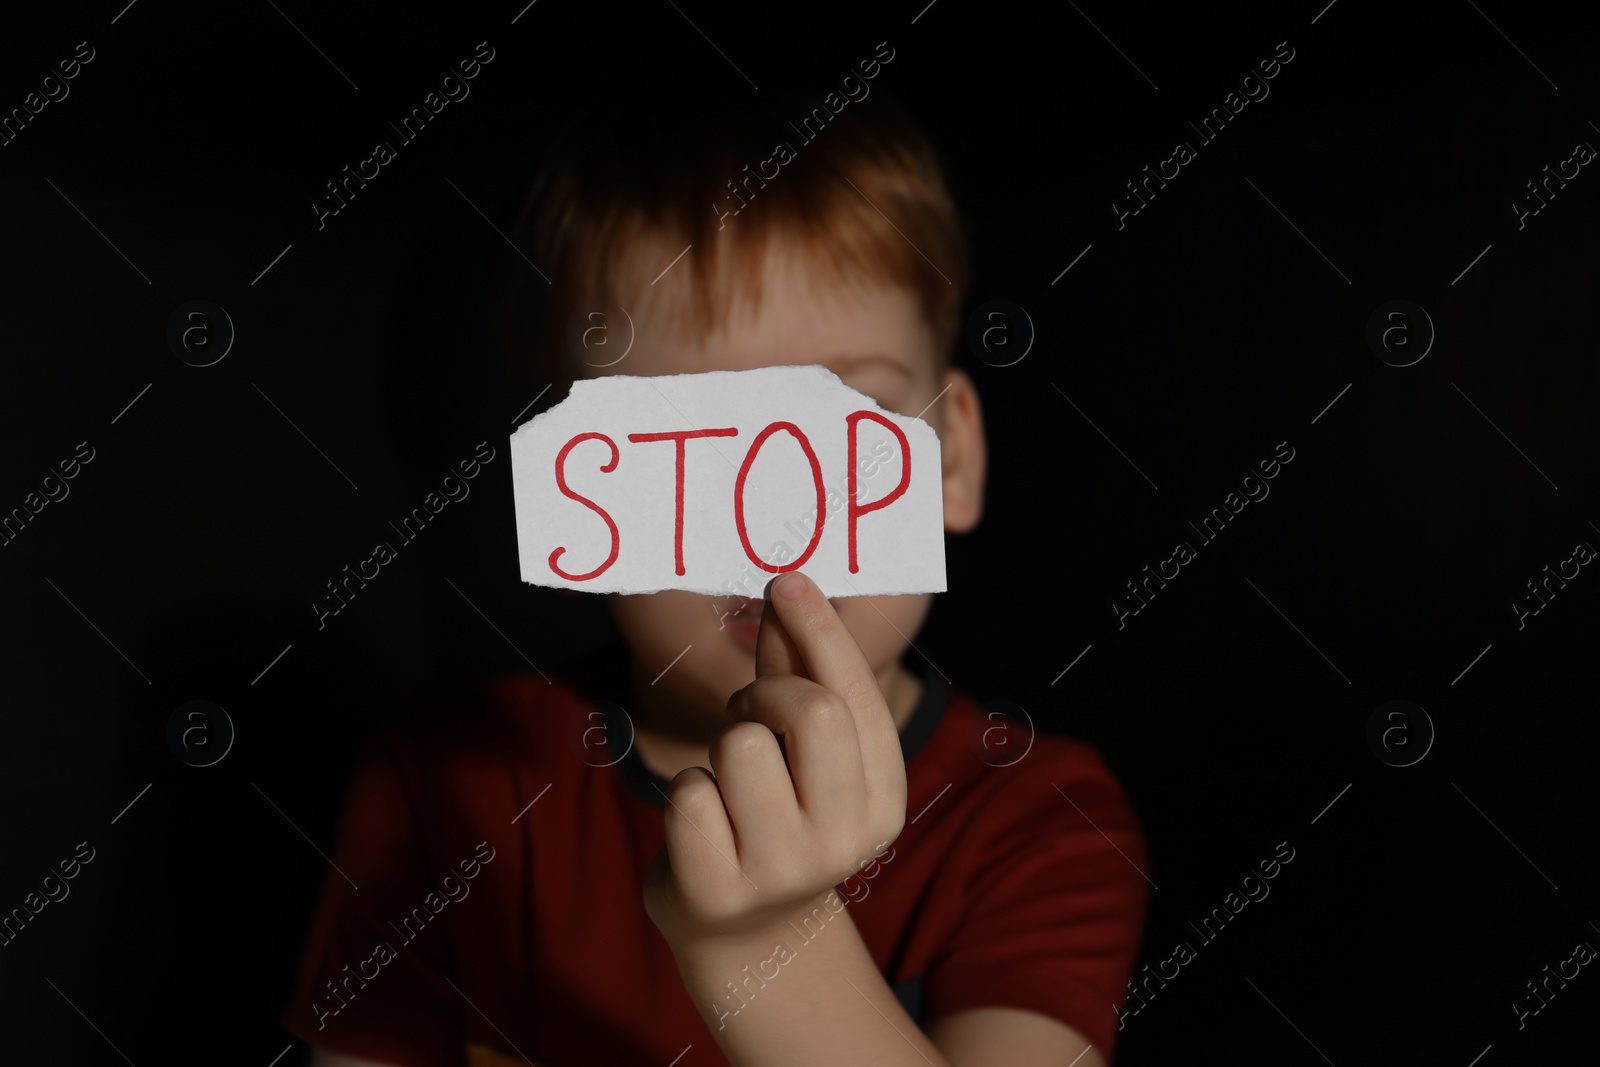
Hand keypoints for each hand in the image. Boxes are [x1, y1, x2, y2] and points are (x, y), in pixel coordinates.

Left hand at [642, 571, 907, 951]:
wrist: (745, 930)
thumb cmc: (776, 811)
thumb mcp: (802, 748)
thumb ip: (798, 672)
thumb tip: (788, 590)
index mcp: (882, 801)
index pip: (855, 695)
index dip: (818, 631)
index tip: (786, 580)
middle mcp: (844, 842)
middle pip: (813, 714)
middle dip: (767, 692)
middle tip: (748, 710)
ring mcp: (782, 872)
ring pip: (741, 747)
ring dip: (722, 746)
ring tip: (729, 777)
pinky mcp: (717, 892)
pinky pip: (690, 793)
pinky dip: (686, 790)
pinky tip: (702, 821)